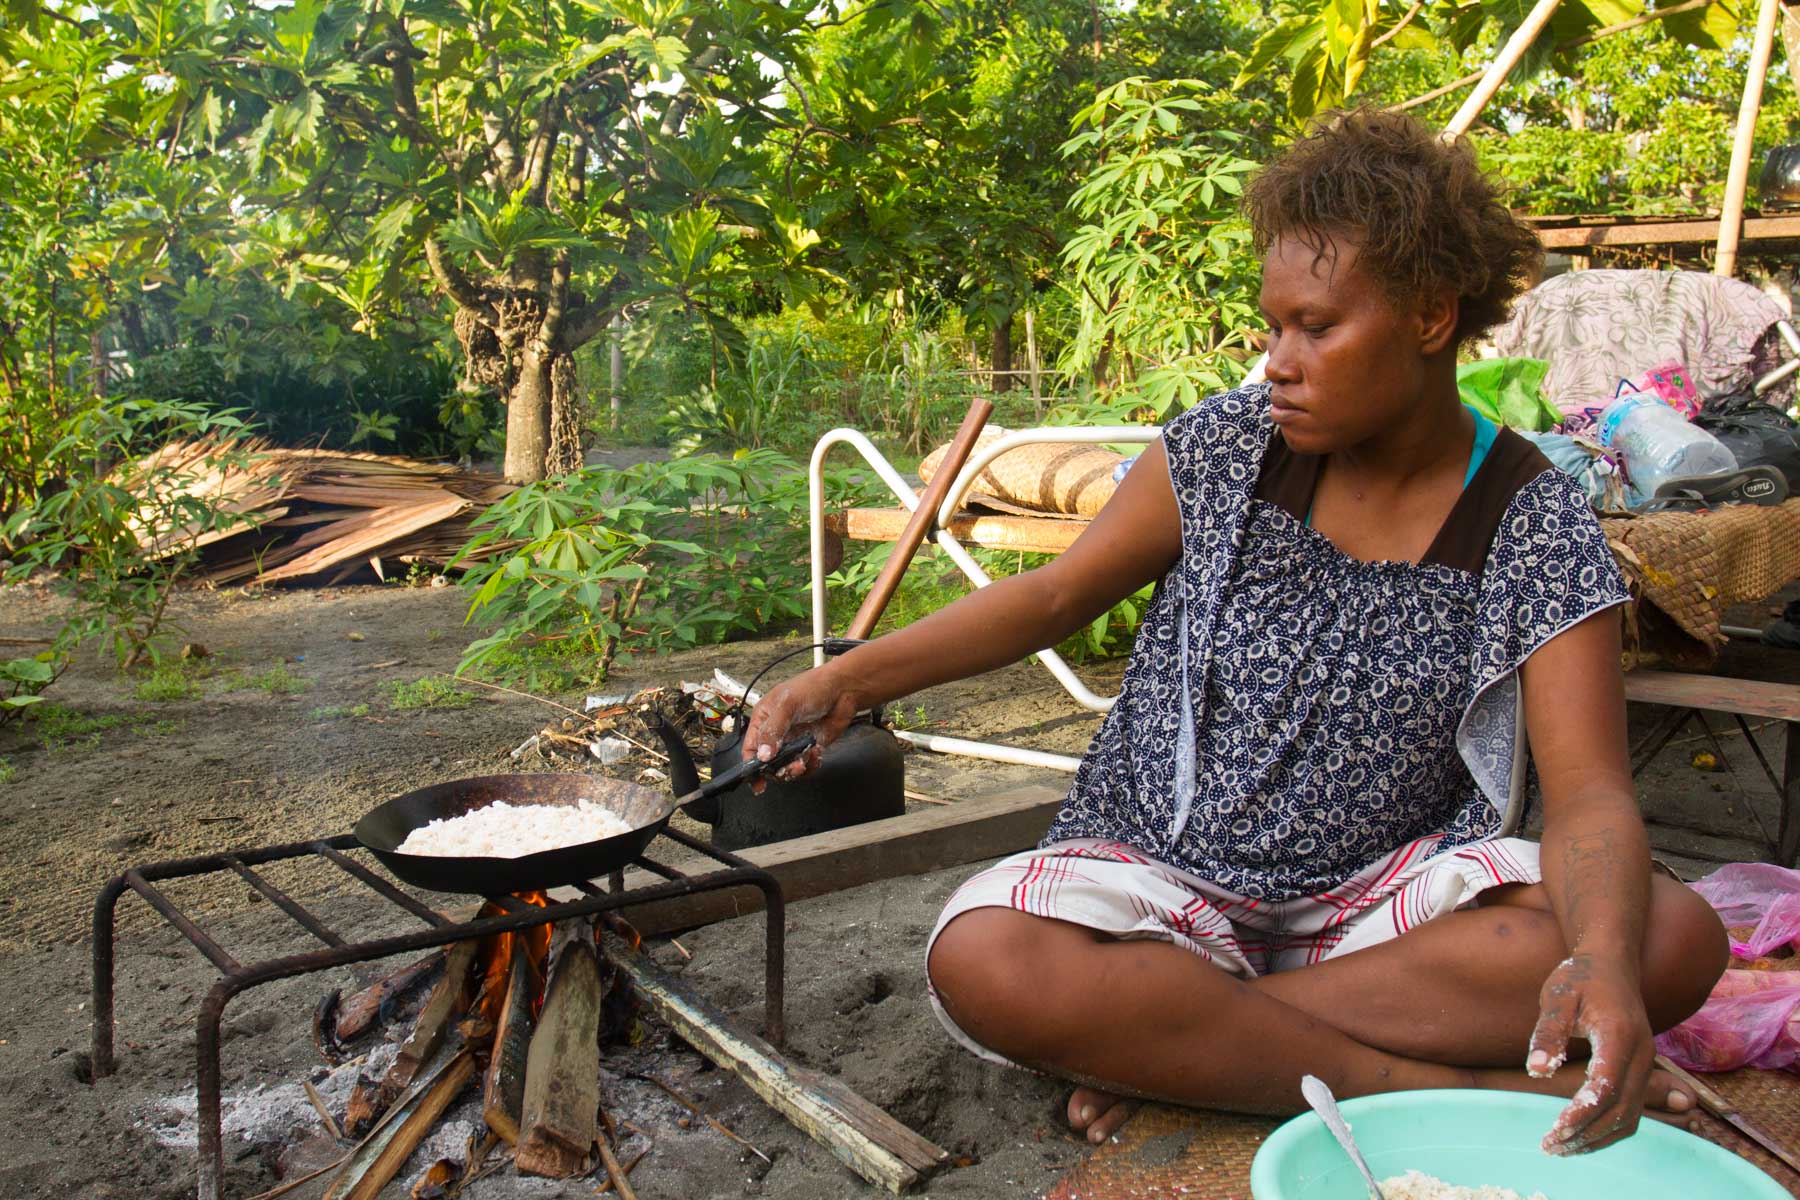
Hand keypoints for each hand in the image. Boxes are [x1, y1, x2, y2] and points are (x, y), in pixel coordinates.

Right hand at [739, 665, 860, 790]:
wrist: (843, 689)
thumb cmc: (813, 687)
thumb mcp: (787, 705)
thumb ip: (773, 731)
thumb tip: (762, 755)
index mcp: (763, 720)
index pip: (750, 748)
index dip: (752, 766)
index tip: (758, 782)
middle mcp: (776, 733)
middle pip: (768, 763)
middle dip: (779, 769)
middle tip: (792, 767)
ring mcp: (793, 741)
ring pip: (787, 767)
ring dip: (796, 768)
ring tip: (806, 757)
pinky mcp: (809, 747)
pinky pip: (805, 766)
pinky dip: (811, 764)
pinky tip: (816, 752)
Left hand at [1528, 952, 1654, 1154]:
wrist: (1610, 962)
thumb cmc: (1579, 977)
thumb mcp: (1557, 998)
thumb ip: (1548, 1033)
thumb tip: (1536, 1072)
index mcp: (1620, 1035)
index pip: (1605, 1087)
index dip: (1582, 1114)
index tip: (1554, 1131)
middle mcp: (1642, 1054)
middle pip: (1621, 1109)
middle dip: (1587, 1134)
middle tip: (1551, 1147)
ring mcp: (1646, 1064)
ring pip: (1630, 1116)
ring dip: (1598, 1137)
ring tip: (1563, 1147)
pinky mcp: (1641, 1069)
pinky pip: (1632, 1109)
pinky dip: (1610, 1128)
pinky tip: (1583, 1135)